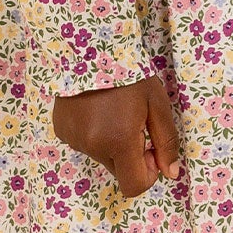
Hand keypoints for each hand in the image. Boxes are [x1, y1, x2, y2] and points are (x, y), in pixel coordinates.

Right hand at [51, 74, 182, 198]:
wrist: (89, 46)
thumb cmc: (129, 73)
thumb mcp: (157, 104)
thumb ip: (166, 142)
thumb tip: (171, 173)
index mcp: (119, 141)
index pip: (134, 186)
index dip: (148, 174)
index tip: (150, 148)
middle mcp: (93, 146)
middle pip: (118, 170)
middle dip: (130, 155)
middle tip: (133, 124)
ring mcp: (73, 139)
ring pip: (101, 156)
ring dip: (110, 143)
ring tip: (112, 110)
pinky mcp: (61, 130)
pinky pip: (83, 143)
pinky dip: (92, 134)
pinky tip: (94, 109)